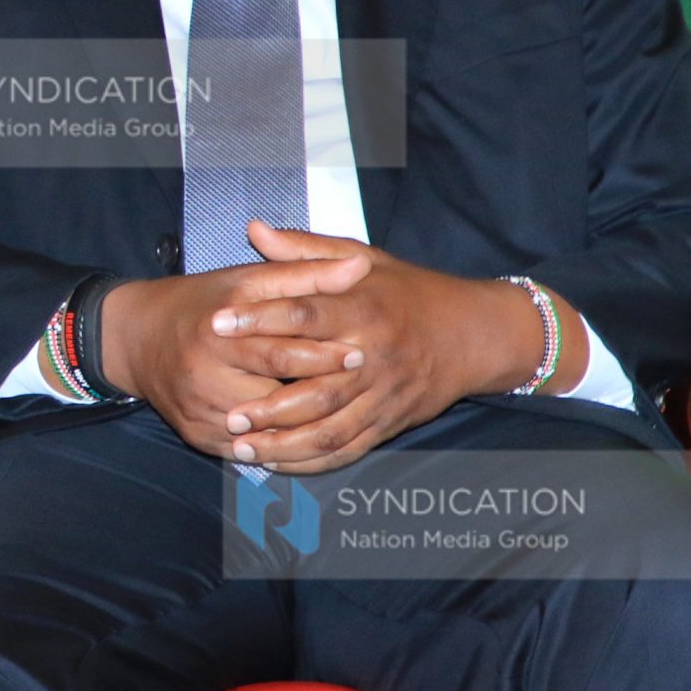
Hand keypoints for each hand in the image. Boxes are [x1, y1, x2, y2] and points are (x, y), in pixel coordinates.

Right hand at [100, 247, 371, 458]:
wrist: (136, 338)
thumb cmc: (201, 304)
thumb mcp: (247, 280)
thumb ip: (303, 275)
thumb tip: (359, 268)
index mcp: (216, 334)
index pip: (280, 353)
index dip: (323, 356)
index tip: (358, 353)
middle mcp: (202, 376)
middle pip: (276, 399)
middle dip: (319, 395)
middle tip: (356, 387)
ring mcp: (198, 411)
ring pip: (266, 433)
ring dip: (302, 427)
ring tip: (337, 413)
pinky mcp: (197, 437)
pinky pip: (249, 452)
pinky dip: (278, 445)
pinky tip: (303, 433)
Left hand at [212, 223, 566, 473]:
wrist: (474, 334)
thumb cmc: (409, 291)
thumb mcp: (363, 259)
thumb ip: (305, 250)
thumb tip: (254, 229)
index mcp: (362, 310)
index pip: (303, 315)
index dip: (259, 319)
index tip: (216, 324)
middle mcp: (372, 357)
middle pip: (316, 388)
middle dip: (269, 406)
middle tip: (227, 414)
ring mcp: (382, 395)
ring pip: (330, 429)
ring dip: (284, 443)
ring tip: (241, 447)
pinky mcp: (389, 423)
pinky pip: (348, 449)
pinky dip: (311, 461)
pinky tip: (276, 462)